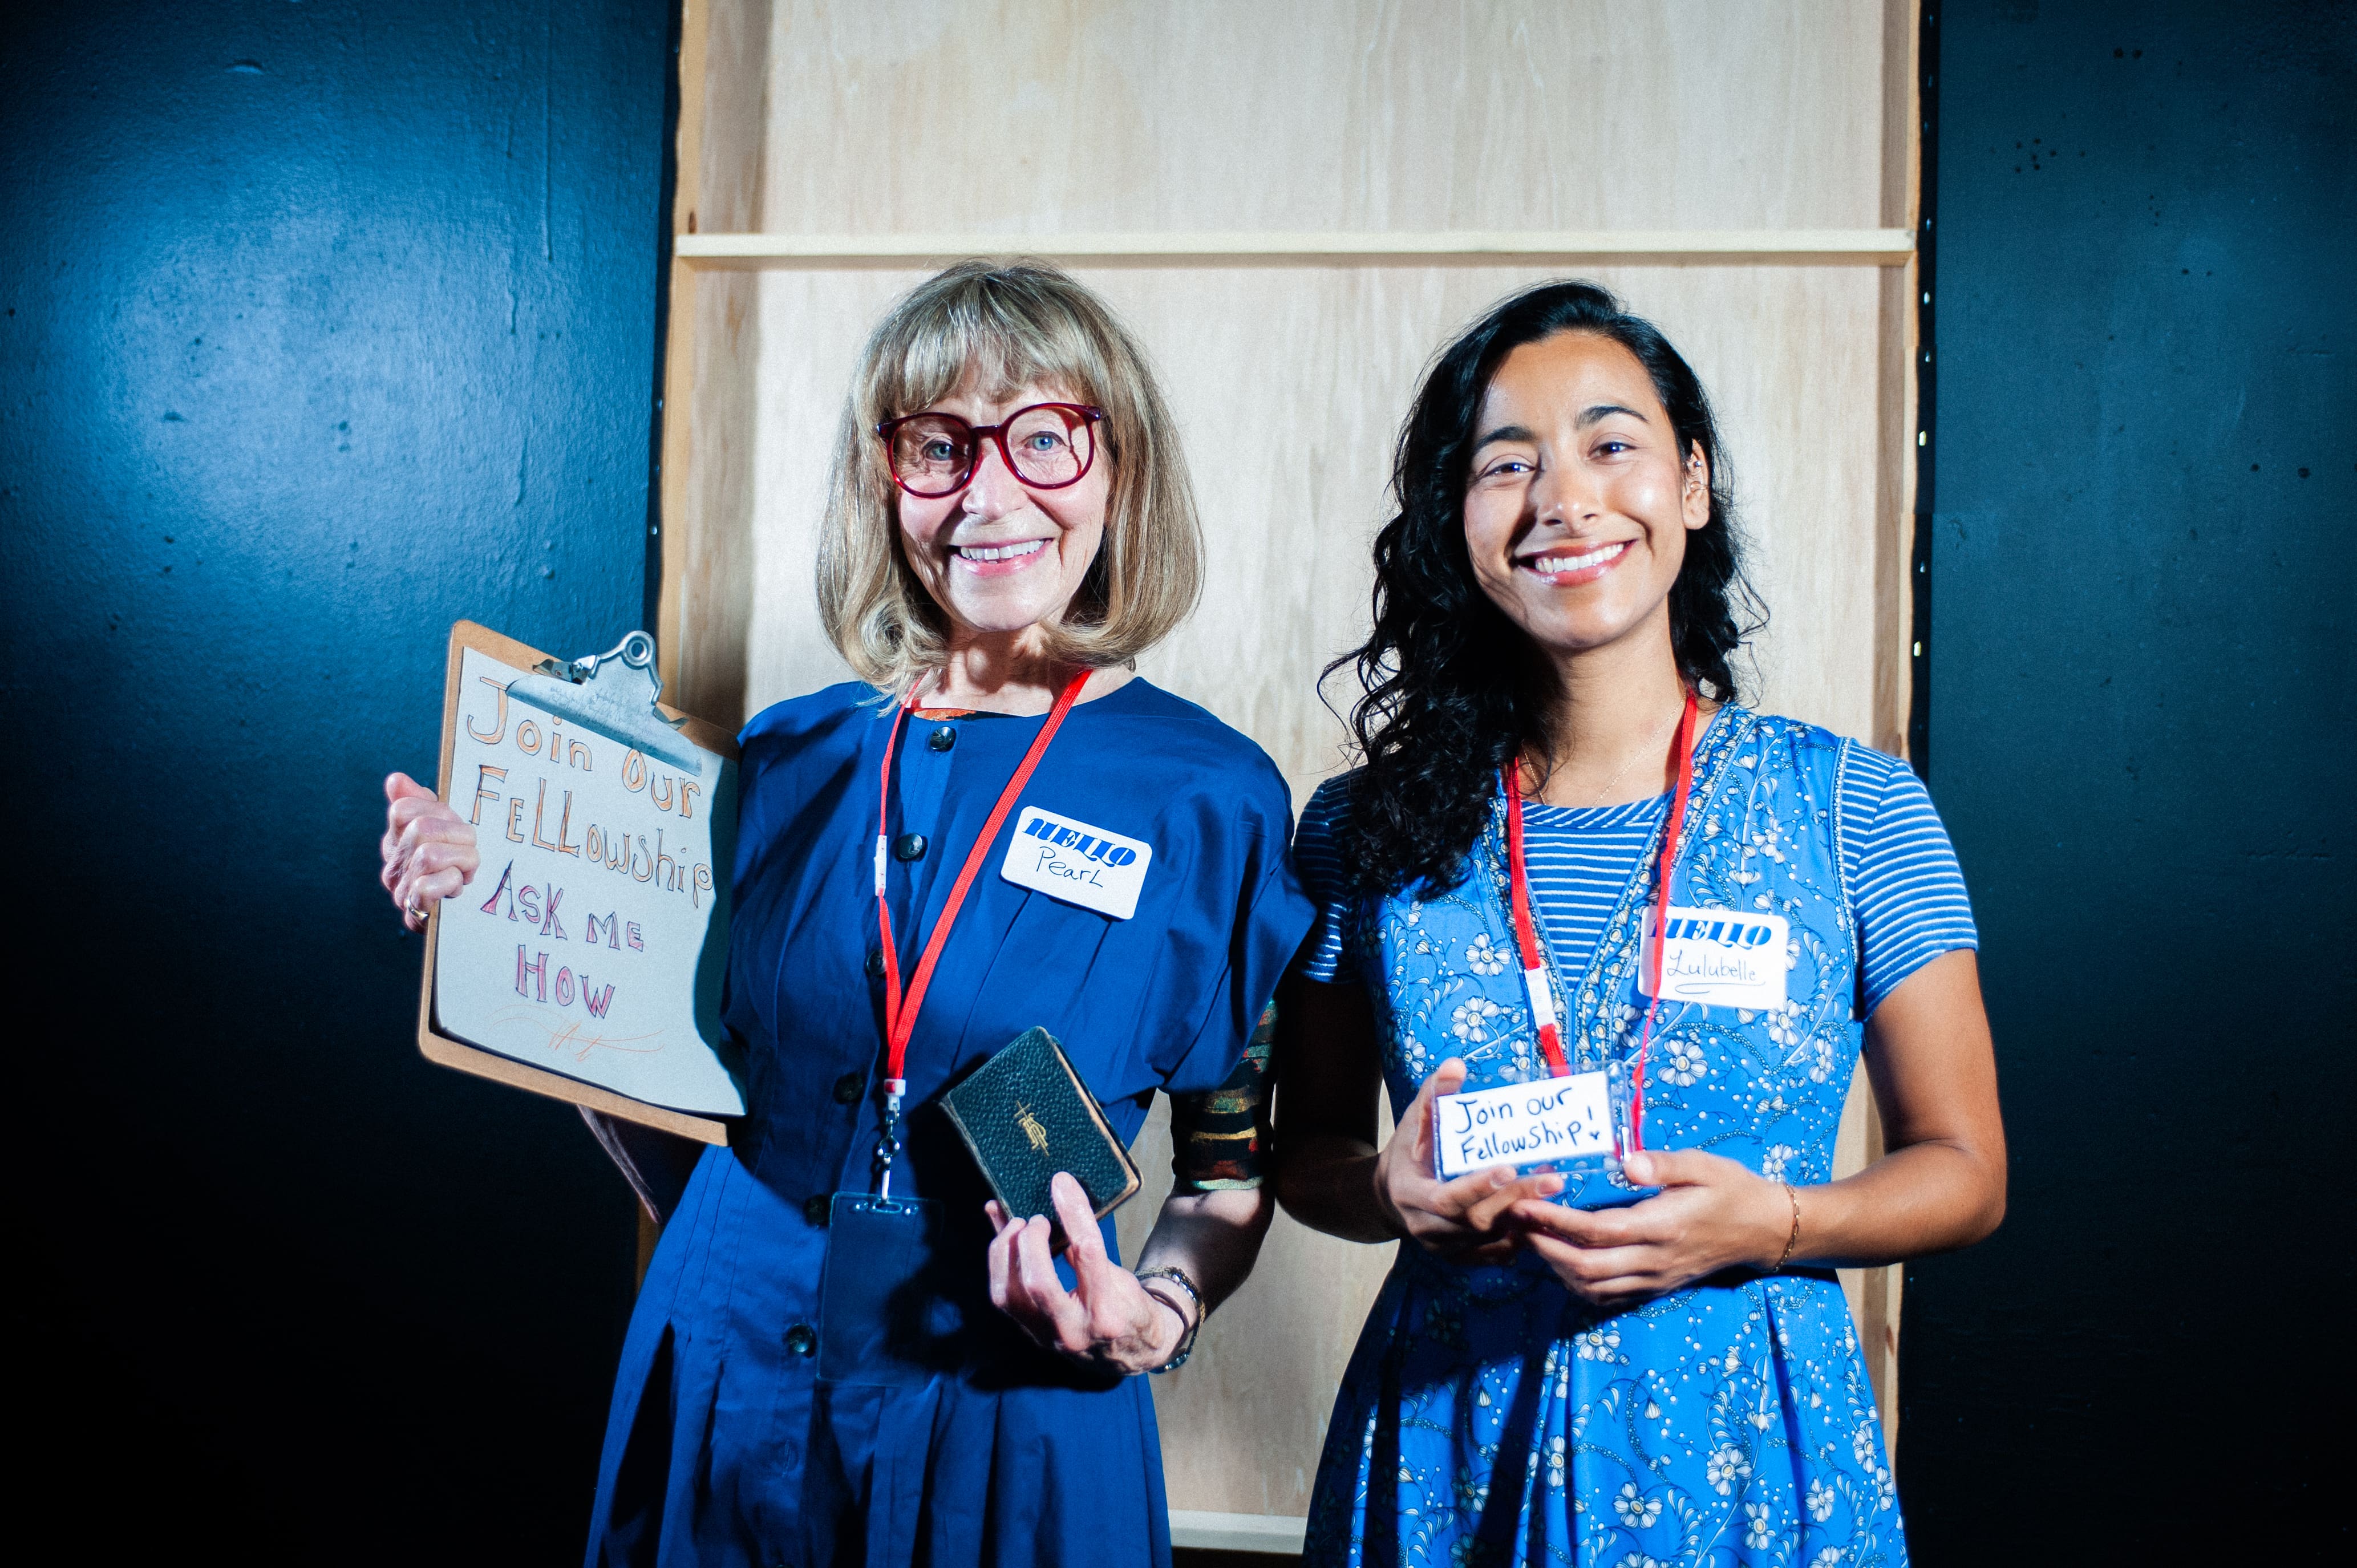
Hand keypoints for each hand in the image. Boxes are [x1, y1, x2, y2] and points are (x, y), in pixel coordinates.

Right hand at [381, 772, 480, 931]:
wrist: (458, 919)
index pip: (404, 809)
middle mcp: (393, 862)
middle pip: (422, 828)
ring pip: (430, 856)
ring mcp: (400, 888)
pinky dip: (450, 884)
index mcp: (397, 838)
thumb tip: (395, 779)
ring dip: (462, 861)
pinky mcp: (414, 911)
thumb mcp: (441, 829)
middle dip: (458, 836)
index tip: (454, 824)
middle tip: (468, 850)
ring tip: (465, 871)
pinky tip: (455, 887)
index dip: (438, 811)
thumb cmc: (452, 867)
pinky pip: (427, 887)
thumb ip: (419, 802)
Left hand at [986, 1172, 1186, 1374]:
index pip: (1086, 1253)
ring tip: (1017, 1226)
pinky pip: (1003, 1297)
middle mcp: (1073, 1330)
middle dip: (1030, 1240)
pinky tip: (1005, 1238)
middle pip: (1037, 1281)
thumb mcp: (1121, 1277)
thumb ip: (1086, 1250)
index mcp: (1107, 1312)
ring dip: (1005, 1251)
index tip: (1062, 1183)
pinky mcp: (1030, 1334)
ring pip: (1008, 1294)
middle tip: (1037, 1219)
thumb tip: (1058, 1204)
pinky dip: (999, 1264)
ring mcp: (1046, 1337)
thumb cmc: (1129, 1308)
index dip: (1072, 1213)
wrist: (1127, 1355)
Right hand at [1375, 1058, 1564, 1262]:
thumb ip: (1434, 1095)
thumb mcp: (1413, 1121)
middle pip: (1476, 1221)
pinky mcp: (1460, 1256)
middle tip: (1553, 1179)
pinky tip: (1540, 1216)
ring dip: (1523, 1216)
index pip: (1446, 1199)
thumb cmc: (1408, 1151)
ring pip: (1490, 1238)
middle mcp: (1425, 1227)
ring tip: (1553, 1191)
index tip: (1509, 1167)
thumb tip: (1456, 1066)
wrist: (1392, 1193)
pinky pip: (1495, 1254)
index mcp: (1411, 1194)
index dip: (1477, 1187)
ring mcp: (1443, 1247)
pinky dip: (1519, 1237)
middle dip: (1515, 1199)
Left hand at [1509, 1148, 1790, 1309]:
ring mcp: (1655, 1279)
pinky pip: (1609, 1296)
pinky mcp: (1656, 1287)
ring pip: (1593, 1287)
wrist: (1764, 1230)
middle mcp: (1654, 1260)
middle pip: (1586, 1267)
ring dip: (1556, 1267)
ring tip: (1532, 1238)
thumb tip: (1627, 1163)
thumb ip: (1664, 1165)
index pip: (1597, 1231)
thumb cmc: (1731, 1190)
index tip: (1524, 1204)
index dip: (1556, 1220)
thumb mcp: (1703, 1166)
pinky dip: (1579, 1284)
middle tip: (1516, 1222)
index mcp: (1662, 1227)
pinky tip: (1563, 1262)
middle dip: (1544, 1247)